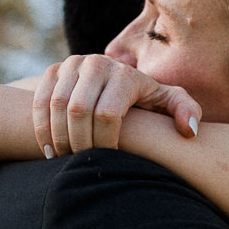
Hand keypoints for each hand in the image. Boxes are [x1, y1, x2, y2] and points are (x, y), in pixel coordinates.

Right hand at [31, 54, 201, 156]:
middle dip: (80, 144)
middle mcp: (96, 63)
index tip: (110, 160)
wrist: (113, 80)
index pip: (107, 114)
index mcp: (125, 74)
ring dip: (59, 139)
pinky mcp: (52, 71)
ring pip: (56, 106)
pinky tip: (50, 151)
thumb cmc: (144, 100)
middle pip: (78, 110)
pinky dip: (41, 128)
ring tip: (66, 161)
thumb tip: (189, 130)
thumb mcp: (167, 102)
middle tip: (84, 164)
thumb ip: (185, 110)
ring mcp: (71, 65)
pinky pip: (39, 102)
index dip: (105, 143)